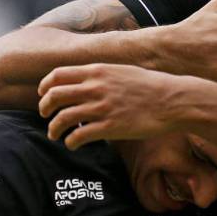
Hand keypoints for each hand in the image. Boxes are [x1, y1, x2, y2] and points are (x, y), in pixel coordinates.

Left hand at [39, 63, 194, 147]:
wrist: (172, 100)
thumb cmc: (151, 86)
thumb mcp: (122, 70)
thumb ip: (101, 74)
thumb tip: (87, 80)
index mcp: (97, 71)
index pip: (57, 75)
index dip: (45, 87)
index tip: (43, 95)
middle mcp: (95, 87)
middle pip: (54, 96)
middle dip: (44, 108)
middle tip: (44, 116)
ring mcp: (101, 108)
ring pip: (62, 118)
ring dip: (54, 128)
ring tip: (55, 134)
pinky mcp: (109, 127)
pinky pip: (78, 136)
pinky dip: (70, 142)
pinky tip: (73, 144)